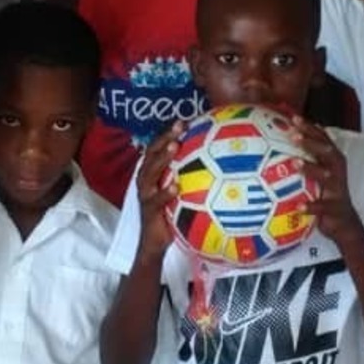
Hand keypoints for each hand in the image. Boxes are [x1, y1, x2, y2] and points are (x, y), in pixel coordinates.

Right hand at [135, 124, 184, 262]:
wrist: (155, 242)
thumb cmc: (170, 213)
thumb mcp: (180, 193)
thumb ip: (190, 177)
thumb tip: (218, 164)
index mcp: (153, 172)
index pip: (158, 147)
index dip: (168, 133)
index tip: (184, 121)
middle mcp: (146, 179)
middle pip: (152, 153)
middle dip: (165, 138)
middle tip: (180, 127)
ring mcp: (146, 194)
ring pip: (151, 172)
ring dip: (163, 158)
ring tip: (175, 147)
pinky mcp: (149, 210)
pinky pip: (156, 200)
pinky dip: (165, 193)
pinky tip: (176, 187)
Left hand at [292, 117, 363, 246]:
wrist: (344, 223)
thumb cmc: (328, 193)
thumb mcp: (321, 173)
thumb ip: (309, 158)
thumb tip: (286, 141)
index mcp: (333, 161)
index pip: (323, 139)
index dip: (310, 128)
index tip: (294, 118)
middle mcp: (337, 171)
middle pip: (327, 152)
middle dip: (311, 142)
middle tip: (293, 135)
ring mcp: (337, 189)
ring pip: (326, 175)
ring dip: (311, 168)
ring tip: (295, 163)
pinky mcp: (334, 208)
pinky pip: (323, 206)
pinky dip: (312, 206)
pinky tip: (300, 206)